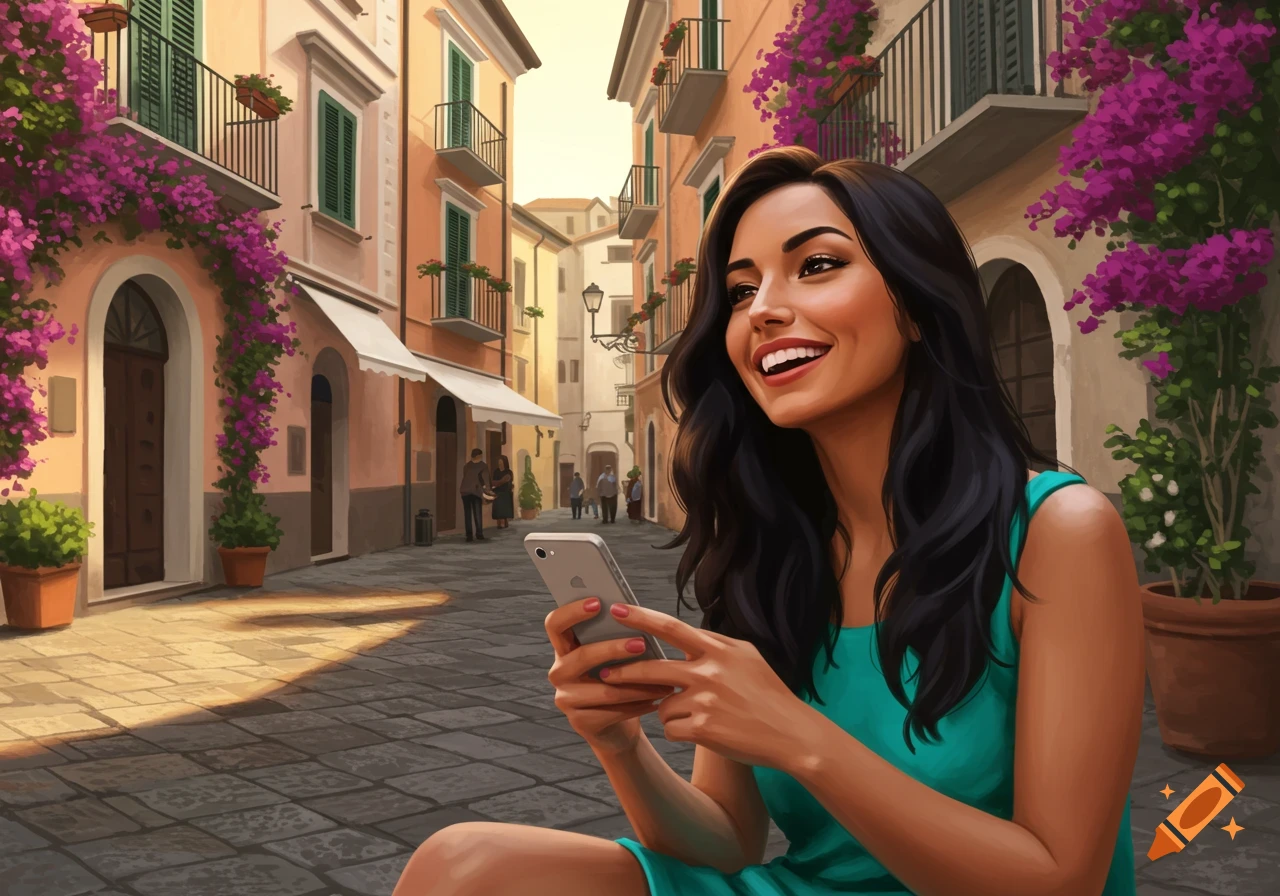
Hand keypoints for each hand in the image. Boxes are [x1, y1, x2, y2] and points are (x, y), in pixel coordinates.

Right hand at [544, 598, 674, 755]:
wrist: (616, 726)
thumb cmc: (618, 680)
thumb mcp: (614, 657)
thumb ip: (615, 637)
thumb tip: (635, 614)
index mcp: (564, 649)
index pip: (555, 624)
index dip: (572, 611)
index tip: (598, 602)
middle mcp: (559, 672)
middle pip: (581, 656)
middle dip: (614, 649)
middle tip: (642, 643)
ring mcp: (565, 699)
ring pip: (603, 688)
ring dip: (637, 683)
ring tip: (663, 679)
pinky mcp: (579, 723)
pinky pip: (612, 711)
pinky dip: (639, 704)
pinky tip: (657, 700)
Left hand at [602, 604, 822, 768]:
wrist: (792, 734)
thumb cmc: (768, 695)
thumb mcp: (747, 657)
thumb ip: (715, 645)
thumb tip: (684, 636)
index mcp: (719, 650)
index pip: (672, 628)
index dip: (640, 618)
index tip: (616, 609)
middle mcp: (710, 671)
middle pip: (652, 667)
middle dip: (624, 672)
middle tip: (605, 674)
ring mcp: (706, 700)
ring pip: (661, 704)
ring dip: (669, 711)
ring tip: (697, 715)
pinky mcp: (703, 729)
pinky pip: (670, 728)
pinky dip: (679, 731)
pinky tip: (703, 731)